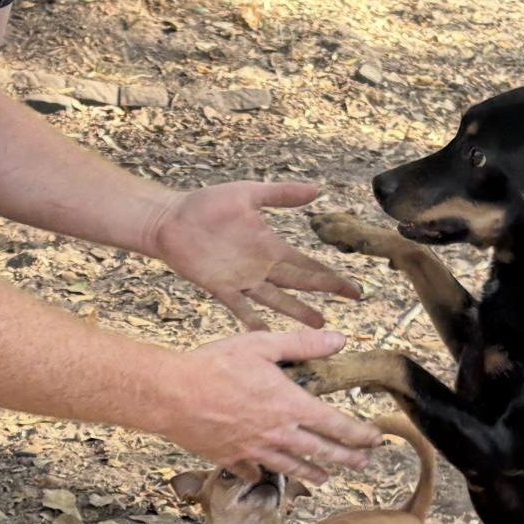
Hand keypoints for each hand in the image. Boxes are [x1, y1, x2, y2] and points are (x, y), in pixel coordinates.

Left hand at [146, 181, 360, 328]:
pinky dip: (253, 321)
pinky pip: (240, 308)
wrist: (170, 219)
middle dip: (324, 292)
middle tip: (351, 303)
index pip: (307, 263)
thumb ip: (281, 194)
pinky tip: (267, 334)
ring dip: (297, 312)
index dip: (330, 275)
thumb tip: (317, 189)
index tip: (353, 287)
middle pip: (299, 283)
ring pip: (276, 300)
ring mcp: (241, 280)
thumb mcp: (248, 193)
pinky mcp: (219, 288)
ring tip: (319, 325)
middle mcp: (260, 266)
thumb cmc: (206, 204)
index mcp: (269, 245)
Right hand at [154, 328, 381, 483]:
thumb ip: (303, 344)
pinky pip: (252, 473)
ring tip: (326, 478)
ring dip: (313, 473)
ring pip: (291, 467)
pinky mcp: (229, 458)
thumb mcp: (262, 344)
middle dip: (346, 459)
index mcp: (289, 404)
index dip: (359, 434)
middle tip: (362, 463)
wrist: (171, 394)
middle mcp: (276, 433)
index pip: (336, 425)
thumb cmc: (214, 364)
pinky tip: (266, 476)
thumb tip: (339, 340)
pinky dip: (262, 476)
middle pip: (320, 452)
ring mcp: (253, 449)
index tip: (374, 439)